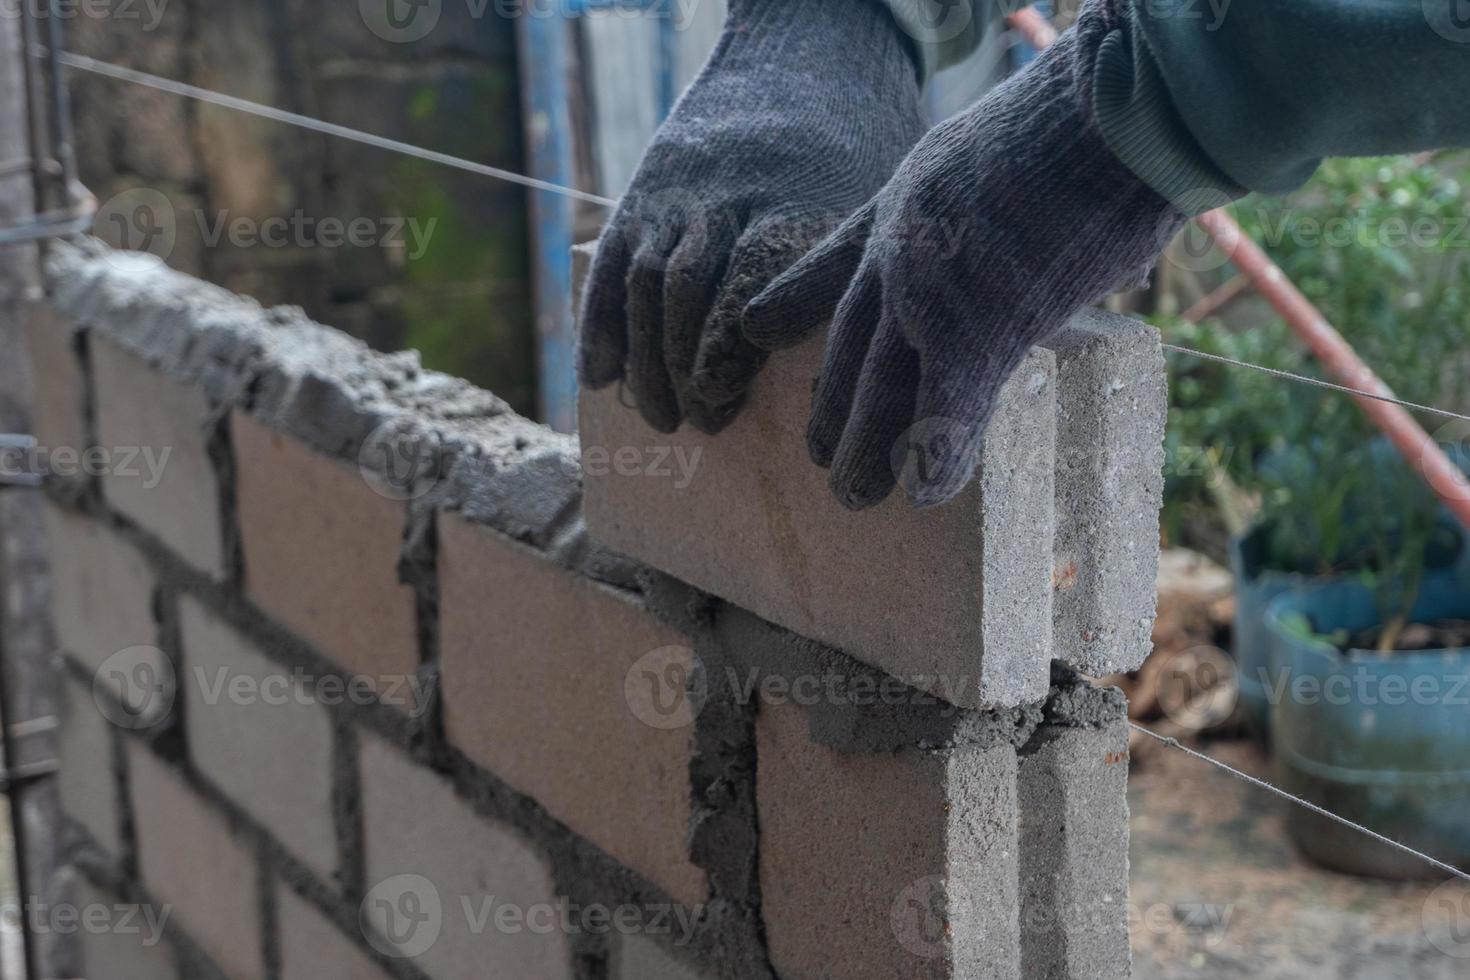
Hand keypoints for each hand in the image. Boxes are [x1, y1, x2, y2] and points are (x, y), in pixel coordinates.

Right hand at [577, 0, 927, 433]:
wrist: (804, 48)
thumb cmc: (861, 143)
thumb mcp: (883, 197)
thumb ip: (858, 276)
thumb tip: (861, 383)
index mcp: (798, 197)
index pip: (749, 275)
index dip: (726, 339)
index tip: (721, 392)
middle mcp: (730, 194)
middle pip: (690, 287)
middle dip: (686, 365)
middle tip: (703, 422)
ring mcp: (681, 191)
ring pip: (647, 280)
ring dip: (647, 358)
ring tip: (664, 418)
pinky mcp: (647, 190)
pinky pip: (613, 263)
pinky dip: (600, 323)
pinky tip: (599, 377)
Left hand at [744, 0, 1185, 508]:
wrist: (1104, 118)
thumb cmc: (1081, 122)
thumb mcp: (1001, 139)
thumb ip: (990, 192)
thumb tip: (1034, 220)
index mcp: (903, 202)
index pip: (837, 261)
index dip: (795, 298)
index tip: (757, 328)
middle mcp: (900, 254)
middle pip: (853, 341)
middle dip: (834, 401)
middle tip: (817, 450)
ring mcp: (928, 296)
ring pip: (882, 388)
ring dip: (867, 451)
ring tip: (850, 495)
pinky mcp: (975, 334)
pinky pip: (943, 414)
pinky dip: (936, 460)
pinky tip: (922, 497)